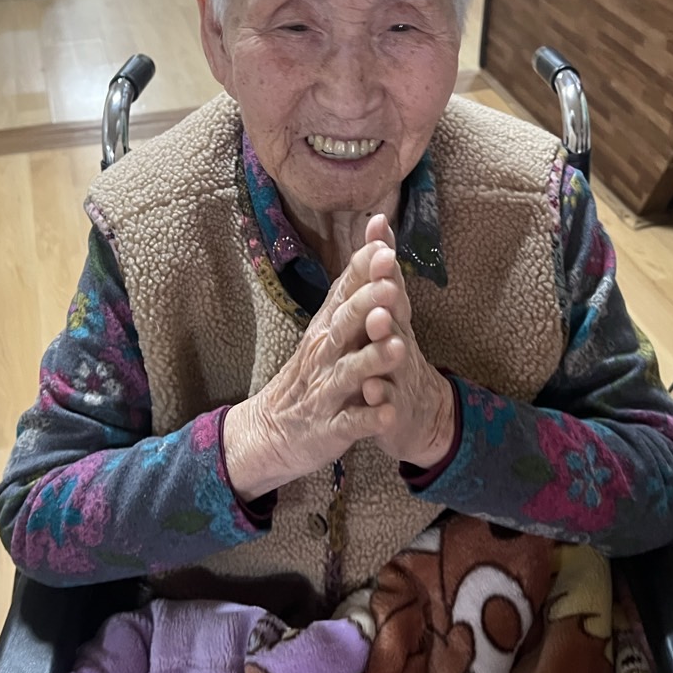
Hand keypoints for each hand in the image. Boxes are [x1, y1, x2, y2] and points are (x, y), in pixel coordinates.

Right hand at [224, 215, 454, 500]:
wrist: (273, 431)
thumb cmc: (313, 373)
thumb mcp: (329, 329)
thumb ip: (355, 290)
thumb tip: (378, 241)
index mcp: (329, 327)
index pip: (345, 291)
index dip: (363, 269)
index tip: (384, 246)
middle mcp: (325, 353)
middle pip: (345, 324)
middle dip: (368, 304)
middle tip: (391, 286)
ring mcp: (326, 391)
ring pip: (350, 372)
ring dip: (373, 359)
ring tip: (399, 347)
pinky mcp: (330, 427)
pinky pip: (351, 422)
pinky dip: (369, 418)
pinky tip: (387, 413)